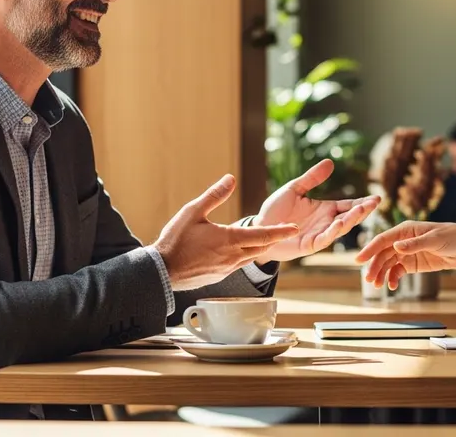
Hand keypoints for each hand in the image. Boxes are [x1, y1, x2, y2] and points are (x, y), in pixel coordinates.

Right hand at [151, 174, 298, 289]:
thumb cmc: (175, 240)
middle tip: (286, 231)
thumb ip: (214, 195)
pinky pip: (239, 265)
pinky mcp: (219, 276)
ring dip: (260, 247)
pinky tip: (240, 250)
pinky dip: (245, 255)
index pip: (263, 235)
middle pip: (261, 248)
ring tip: (267, 238)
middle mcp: (232, 257)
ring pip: (251, 257)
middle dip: (274, 239)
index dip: (281, 231)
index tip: (295, 228)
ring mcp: (226, 269)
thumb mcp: (193, 211)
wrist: (160, 272)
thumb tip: (231, 178)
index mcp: (229, 239)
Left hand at [253, 159, 379, 261]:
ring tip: (361, 209)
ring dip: (351, 220)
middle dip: (362, 211)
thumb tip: (330, 162)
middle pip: (349, 217)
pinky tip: (340, 223)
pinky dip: (333, 231)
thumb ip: (312, 178)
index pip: (348, 206)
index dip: (362, 202)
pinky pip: (324, 239)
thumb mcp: (294, 189)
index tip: (376, 198)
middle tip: (375, 202)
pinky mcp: (309, 245)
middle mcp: (325, 223)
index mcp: (324, 209)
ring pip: (340, 228)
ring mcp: (319, 235)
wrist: (258, 228)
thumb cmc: (275, 210)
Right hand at [356, 221, 455, 288]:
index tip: (359, 259)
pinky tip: (392, 286)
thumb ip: (415, 244)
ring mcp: (408, 252)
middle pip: (383, 253)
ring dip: (381, 274)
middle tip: (369, 279)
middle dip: (375, 266)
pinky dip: (393, 278)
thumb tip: (396, 246)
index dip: (370, 249)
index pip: (383, 239)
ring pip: (388, 263)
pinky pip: (398, 271)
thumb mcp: (435, 239)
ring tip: (378, 286)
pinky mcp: (414, 263)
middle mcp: (403, 240)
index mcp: (406, 229)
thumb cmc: (453, 236)